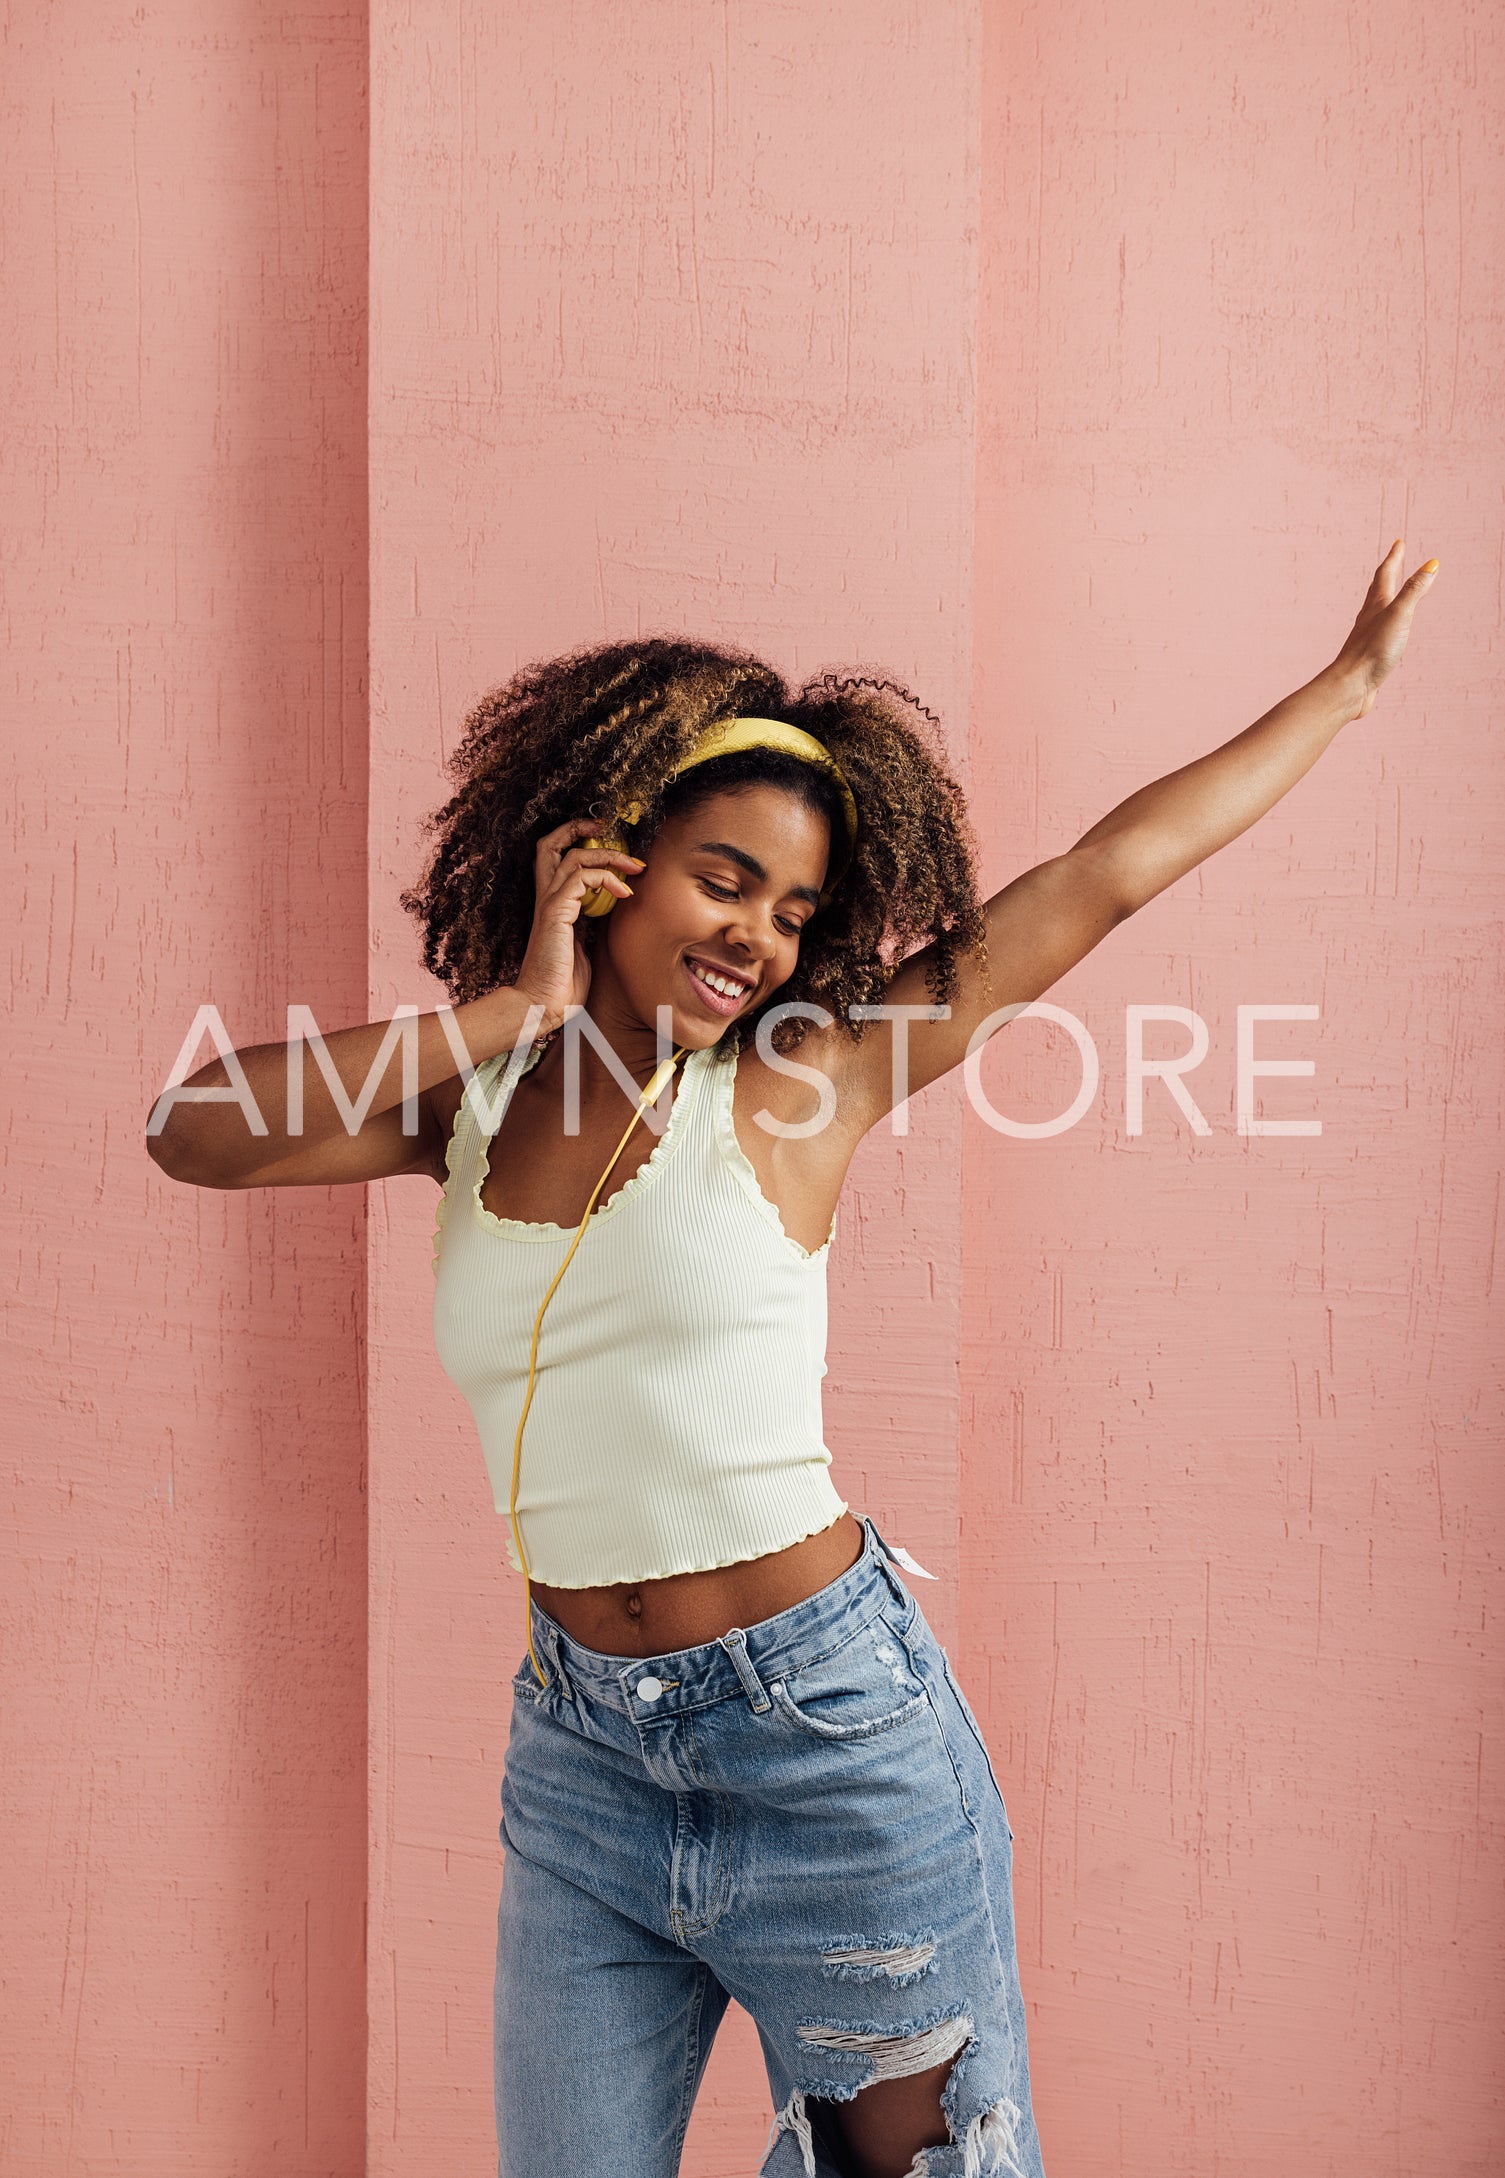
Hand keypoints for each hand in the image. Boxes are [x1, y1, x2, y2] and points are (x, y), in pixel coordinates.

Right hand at [512, 818, 644, 1028]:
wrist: (542, 1006)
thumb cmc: (562, 983)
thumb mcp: (584, 945)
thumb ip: (592, 922)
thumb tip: (614, 906)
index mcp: (553, 904)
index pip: (556, 858)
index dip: (576, 841)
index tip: (607, 841)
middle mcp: (547, 898)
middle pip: (551, 844)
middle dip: (579, 828)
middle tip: (608, 829)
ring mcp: (549, 904)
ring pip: (574, 856)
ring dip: (609, 855)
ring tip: (635, 867)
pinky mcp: (556, 913)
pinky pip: (581, 877)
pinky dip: (607, 878)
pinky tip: (625, 893)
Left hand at [1331, 540, 1439, 720]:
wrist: (1350, 687)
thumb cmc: (1372, 651)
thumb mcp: (1399, 616)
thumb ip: (1414, 591)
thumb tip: (1431, 564)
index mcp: (1376, 606)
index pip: (1386, 574)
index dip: (1394, 557)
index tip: (1399, 542)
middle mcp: (1369, 618)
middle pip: (1377, 589)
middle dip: (1389, 572)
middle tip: (1394, 559)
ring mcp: (1367, 637)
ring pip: (1375, 611)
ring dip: (1384, 598)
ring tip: (1388, 594)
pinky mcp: (1368, 656)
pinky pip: (1377, 634)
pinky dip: (1384, 625)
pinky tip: (1383, 633)